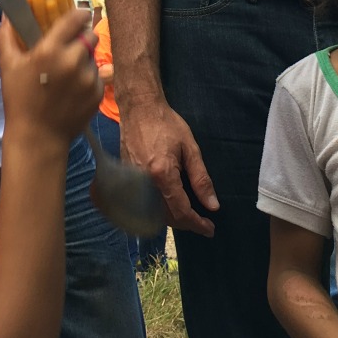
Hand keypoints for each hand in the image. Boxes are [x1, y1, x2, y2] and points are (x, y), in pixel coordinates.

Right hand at [0, 10, 101, 144]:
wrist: (38, 137)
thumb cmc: (19, 99)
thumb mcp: (8, 65)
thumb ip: (7, 35)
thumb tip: (7, 13)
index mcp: (51, 50)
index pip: (76, 18)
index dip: (79, 14)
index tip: (77, 17)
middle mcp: (73, 60)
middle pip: (90, 35)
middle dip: (81, 38)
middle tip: (70, 47)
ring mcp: (88, 78)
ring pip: (93, 56)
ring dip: (84, 59)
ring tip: (68, 73)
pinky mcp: (98, 93)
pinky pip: (97, 75)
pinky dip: (88, 78)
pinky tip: (73, 89)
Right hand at [119, 99, 216, 235]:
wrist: (139, 108)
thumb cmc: (166, 124)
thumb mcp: (190, 148)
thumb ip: (201, 179)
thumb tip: (212, 205)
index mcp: (162, 175)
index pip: (181, 211)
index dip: (197, 223)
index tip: (210, 229)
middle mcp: (144, 183)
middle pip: (166, 217)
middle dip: (186, 224)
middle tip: (203, 224)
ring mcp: (131, 182)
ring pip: (153, 214)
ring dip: (172, 219)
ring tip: (189, 216)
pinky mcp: (125, 178)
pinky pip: (142, 204)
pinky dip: (158, 210)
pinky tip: (169, 205)